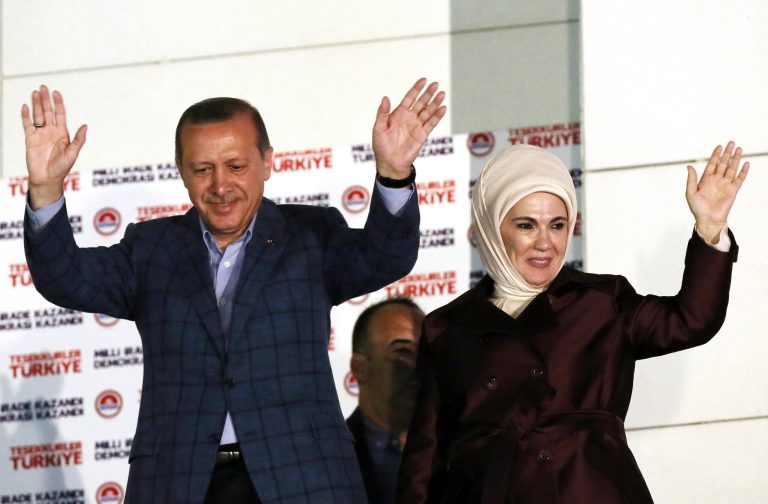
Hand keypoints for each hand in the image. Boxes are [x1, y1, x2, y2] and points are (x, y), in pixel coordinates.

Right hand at [21, 85, 86, 208]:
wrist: (47, 179)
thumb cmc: (62, 168)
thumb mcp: (73, 154)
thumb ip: (78, 140)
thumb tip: (85, 126)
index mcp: (63, 134)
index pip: (60, 115)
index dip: (58, 104)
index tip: (56, 93)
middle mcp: (51, 132)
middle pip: (48, 112)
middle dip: (46, 100)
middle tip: (43, 87)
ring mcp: (40, 134)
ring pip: (38, 115)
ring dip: (36, 104)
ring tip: (35, 92)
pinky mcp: (30, 139)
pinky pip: (27, 125)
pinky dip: (26, 116)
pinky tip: (25, 107)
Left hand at [372, 78, 446, 178]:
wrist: (390, 163)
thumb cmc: (381, 146)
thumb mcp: (379, 128)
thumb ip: (383, 113)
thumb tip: (385, 98)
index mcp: (398, 114)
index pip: (410, 98)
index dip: (416, 89)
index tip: (424, 80)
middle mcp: (409, 118)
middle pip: (421, 103)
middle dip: (428, 93)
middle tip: (436, 84)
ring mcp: (417, 126)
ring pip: (428, 112)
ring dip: (435, 103)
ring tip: (442, 94)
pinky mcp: (422, 135)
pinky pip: (431, 124)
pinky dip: (437, 116)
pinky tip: (443, 108)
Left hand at [686, 141, 748, 242]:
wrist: (708, 219)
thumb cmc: (697, 208)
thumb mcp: (690, 193)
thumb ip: (691, 179)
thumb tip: (689, 166)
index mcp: (706, 179)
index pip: (712, 164)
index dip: (716, 155)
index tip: (719, 146)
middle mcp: (716, 180)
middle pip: (723, 163)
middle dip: (727, 153)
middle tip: (731, 142)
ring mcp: (725, 184)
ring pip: (732, 168)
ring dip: (735, 159)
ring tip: (739, 148)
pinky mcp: (733, 190)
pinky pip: (739, 179)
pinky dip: (743, 171)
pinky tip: (746, 164)